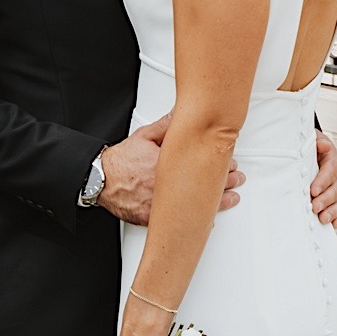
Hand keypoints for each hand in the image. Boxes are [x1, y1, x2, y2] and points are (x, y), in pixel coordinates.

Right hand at [98, 114, 243, 224]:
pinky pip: (178, 221)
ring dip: (217, 201)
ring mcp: (160, 202)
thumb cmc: (121, 160)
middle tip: (236, 177)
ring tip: (232, 197)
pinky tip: (208, 219)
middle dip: (224, 180)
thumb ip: (167, 126)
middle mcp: (166, 184)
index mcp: (167, 162)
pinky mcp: (153, 217)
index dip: (219, 160)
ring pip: (195, 204)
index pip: (201, 161)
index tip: (229, 158)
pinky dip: (194, 221)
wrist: (100, 180)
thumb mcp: (144, 136)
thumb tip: (181, 114)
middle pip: (202, 183)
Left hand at [311, 132, 336, 227]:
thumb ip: (316, 141)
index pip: (332, 169)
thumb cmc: (310, 146)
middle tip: (315, 207)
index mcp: (332, 158)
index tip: (313, 190)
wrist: (310, 151)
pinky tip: (333, 224)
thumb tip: (322, 144)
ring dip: (332, 211)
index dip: (324, 180)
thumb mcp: (311, 139)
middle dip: (326, 199)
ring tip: (323, 218)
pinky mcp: (334, 198)